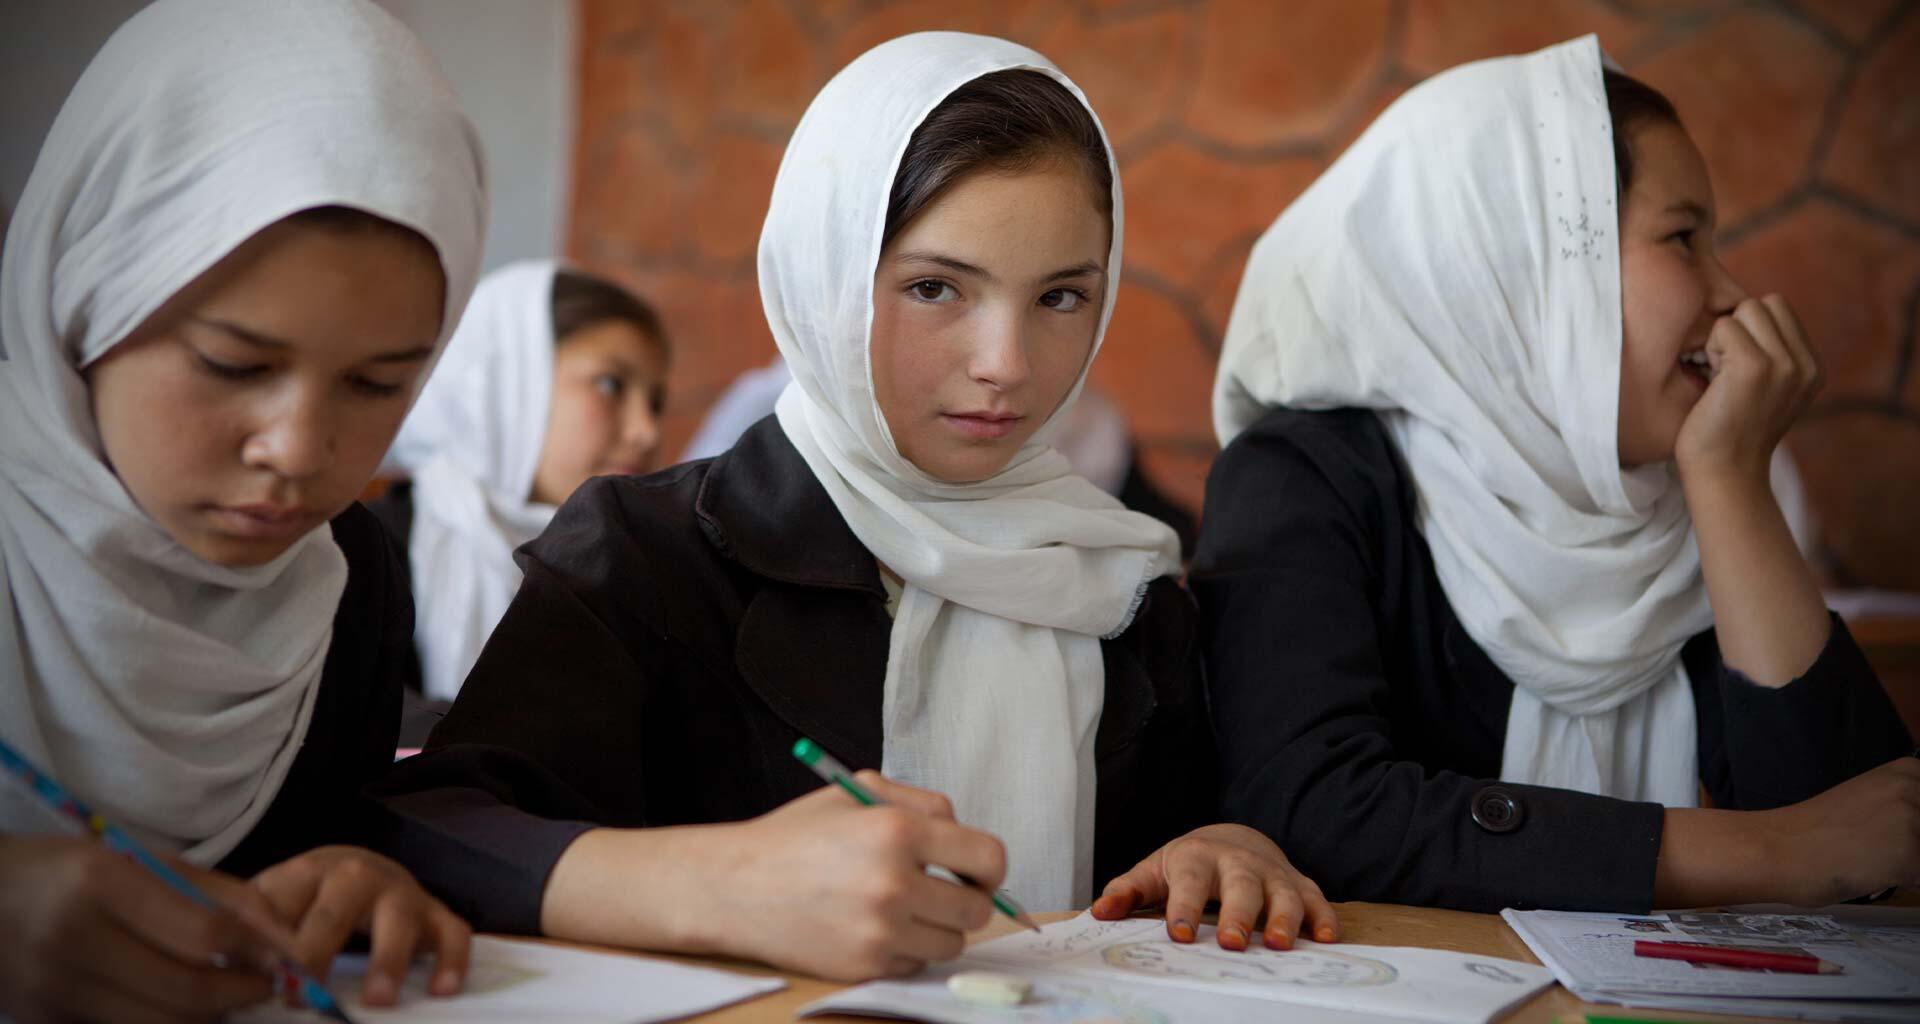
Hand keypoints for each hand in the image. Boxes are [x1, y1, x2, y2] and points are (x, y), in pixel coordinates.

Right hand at [0, 835, 289, 1023]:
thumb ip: (212, 891)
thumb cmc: (63, 871)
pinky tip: (175, 1002)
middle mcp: (73, 941)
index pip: (202, 933)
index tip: (287, 957)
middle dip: (241, 995)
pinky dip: (164, 1023)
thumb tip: (281, 933)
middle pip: (186, 992)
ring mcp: (52, 992)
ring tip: (224, 993)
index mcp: (99, 883)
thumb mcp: (133, 860)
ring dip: (208, 1016)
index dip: (258, 952)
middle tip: (264, 985)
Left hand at [250, 845, 469, 1006]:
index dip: (268, 946)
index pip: (283, 907)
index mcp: (306, 872)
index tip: (262, 981)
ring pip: (399, 918)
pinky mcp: (437, 914)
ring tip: (376, 1000)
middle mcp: (356, 876)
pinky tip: (441, 989)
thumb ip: (249, 934)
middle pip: (335, 911)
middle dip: (317, 954)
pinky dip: (451, 960)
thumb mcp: (273, 907)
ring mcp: (401, 893)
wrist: (357, 872)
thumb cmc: (305, 903)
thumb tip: (217, 971)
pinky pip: (453, 933)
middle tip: (302, 997)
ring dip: (387, 959)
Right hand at [696, 772, 1002, 980]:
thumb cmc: (796, 836)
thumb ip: (921, 804)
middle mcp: (893, 884)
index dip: (990, 868)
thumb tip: (965, 835)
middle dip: (966, 899)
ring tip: (901, 907)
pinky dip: (905, 949)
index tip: (978, 872)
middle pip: (976, 909)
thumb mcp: (857, 792)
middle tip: (940, 891)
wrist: (736, 886)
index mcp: (897, 831)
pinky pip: (916, 964)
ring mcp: (880, 931)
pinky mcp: (865, 966)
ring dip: (936, 927)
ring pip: (951, 943)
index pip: (988, 858)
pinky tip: (873, 926)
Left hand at [1090, 823, 1337, 951]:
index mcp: (1197, 857)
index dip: (1183, 908)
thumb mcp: (1155, 871)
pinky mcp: (1299, 883)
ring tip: (1280, 945)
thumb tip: (1099, 912)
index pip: (1190, 882)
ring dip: (1285, 918)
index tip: (1178, 935)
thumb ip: (1128, 890)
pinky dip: (1323, 916)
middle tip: (1232, 944)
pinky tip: (1326, 938)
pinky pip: (1316, 898)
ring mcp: (1272, 872)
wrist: (1233, 837)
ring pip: (1283, 892)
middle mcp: (1239, 862)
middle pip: (1241, 885)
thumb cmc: (1189, 864)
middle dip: (1239, 914)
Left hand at [1675, 295, 1821, 485]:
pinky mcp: (1755, 367)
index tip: (1736, 365)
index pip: (1779, 307)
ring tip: (1719, 375)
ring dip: (1722, 338)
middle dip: (1737, 327)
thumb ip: (1771, 354)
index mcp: (1812, 367)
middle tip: (1725, 368)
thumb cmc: (1729, 432)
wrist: (1724, 473)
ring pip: (1745, 310)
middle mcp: (1805, 364)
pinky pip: (1724, 326)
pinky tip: (1711, 381)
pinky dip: (1710, 349)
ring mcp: (1784, 364)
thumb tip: (1744, 311)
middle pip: (1765, 303)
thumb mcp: (1766, 390)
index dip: (1748, 327)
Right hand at [1761, 756, 1919, 905]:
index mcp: (1908, 772)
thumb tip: (1916, 836)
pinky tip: (1877, 877)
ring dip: (1912, 867)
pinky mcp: (1910, 856)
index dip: (1916, 831)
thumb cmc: (1817, 831)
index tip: (1899, 837)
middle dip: (1915, 850)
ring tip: (1878, 864)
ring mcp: (1913, 820)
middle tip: (1881, 853)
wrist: (1778, 848)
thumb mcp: (1872, 805)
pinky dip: (1908, 886)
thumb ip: (1907, 809)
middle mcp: (1914, 788)